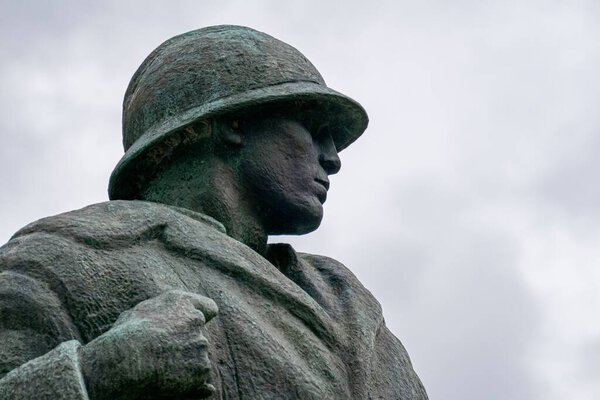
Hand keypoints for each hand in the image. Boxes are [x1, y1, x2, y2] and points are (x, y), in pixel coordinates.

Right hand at [80, 290, 217, 399]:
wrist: (126, 360)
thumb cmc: (126, 335)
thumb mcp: (138, 312)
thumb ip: (158, 311)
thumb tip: (159, 320)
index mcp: (182, 303)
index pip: (209, 308)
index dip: (203, 317)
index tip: (194, 327)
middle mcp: (196, 321)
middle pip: (199, 337)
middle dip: (186, 346)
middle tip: (164, 354)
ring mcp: (201, 346)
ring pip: (198, 358)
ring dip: (186, 365)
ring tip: (161, 368)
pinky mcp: (201, 369)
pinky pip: (200, 379)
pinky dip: (191, 383)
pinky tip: (173, 383)